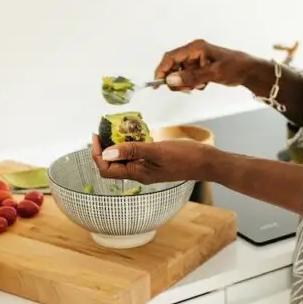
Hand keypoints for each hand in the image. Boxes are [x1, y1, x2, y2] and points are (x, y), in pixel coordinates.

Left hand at [91, 135, 216, 184]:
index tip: (95, 136)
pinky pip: (135, 155)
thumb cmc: (184, 156)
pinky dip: (129, 144)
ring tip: (114, 129)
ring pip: (124, 159)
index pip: (107, 169)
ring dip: (116, 146)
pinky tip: (133, 133)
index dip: (97, 154)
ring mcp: (147, 168)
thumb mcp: (156, 150)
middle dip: (104, 149)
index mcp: (138, 174)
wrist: (206, 162)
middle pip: (112, 165)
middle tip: (103, 130)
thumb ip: (131, 150)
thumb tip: (106, 153)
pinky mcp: (154, 162)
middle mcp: (139, 174)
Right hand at [155, 39, 257, 92]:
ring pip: (180, 73)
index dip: (162, 69)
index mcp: (195, 48)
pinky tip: (203, 85)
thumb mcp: (213, 73)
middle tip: (187, 89)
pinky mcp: (200, 67)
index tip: (157, 84)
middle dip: (176, 80)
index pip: (171, 57)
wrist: (249, 72)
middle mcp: (193, 52)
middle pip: (173, 66)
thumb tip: (170, 80)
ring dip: (185, 83)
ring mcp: (196, 60)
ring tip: (199, 86)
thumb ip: (191, 77)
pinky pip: (188, 76)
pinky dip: (192, 83)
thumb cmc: (235, 67)